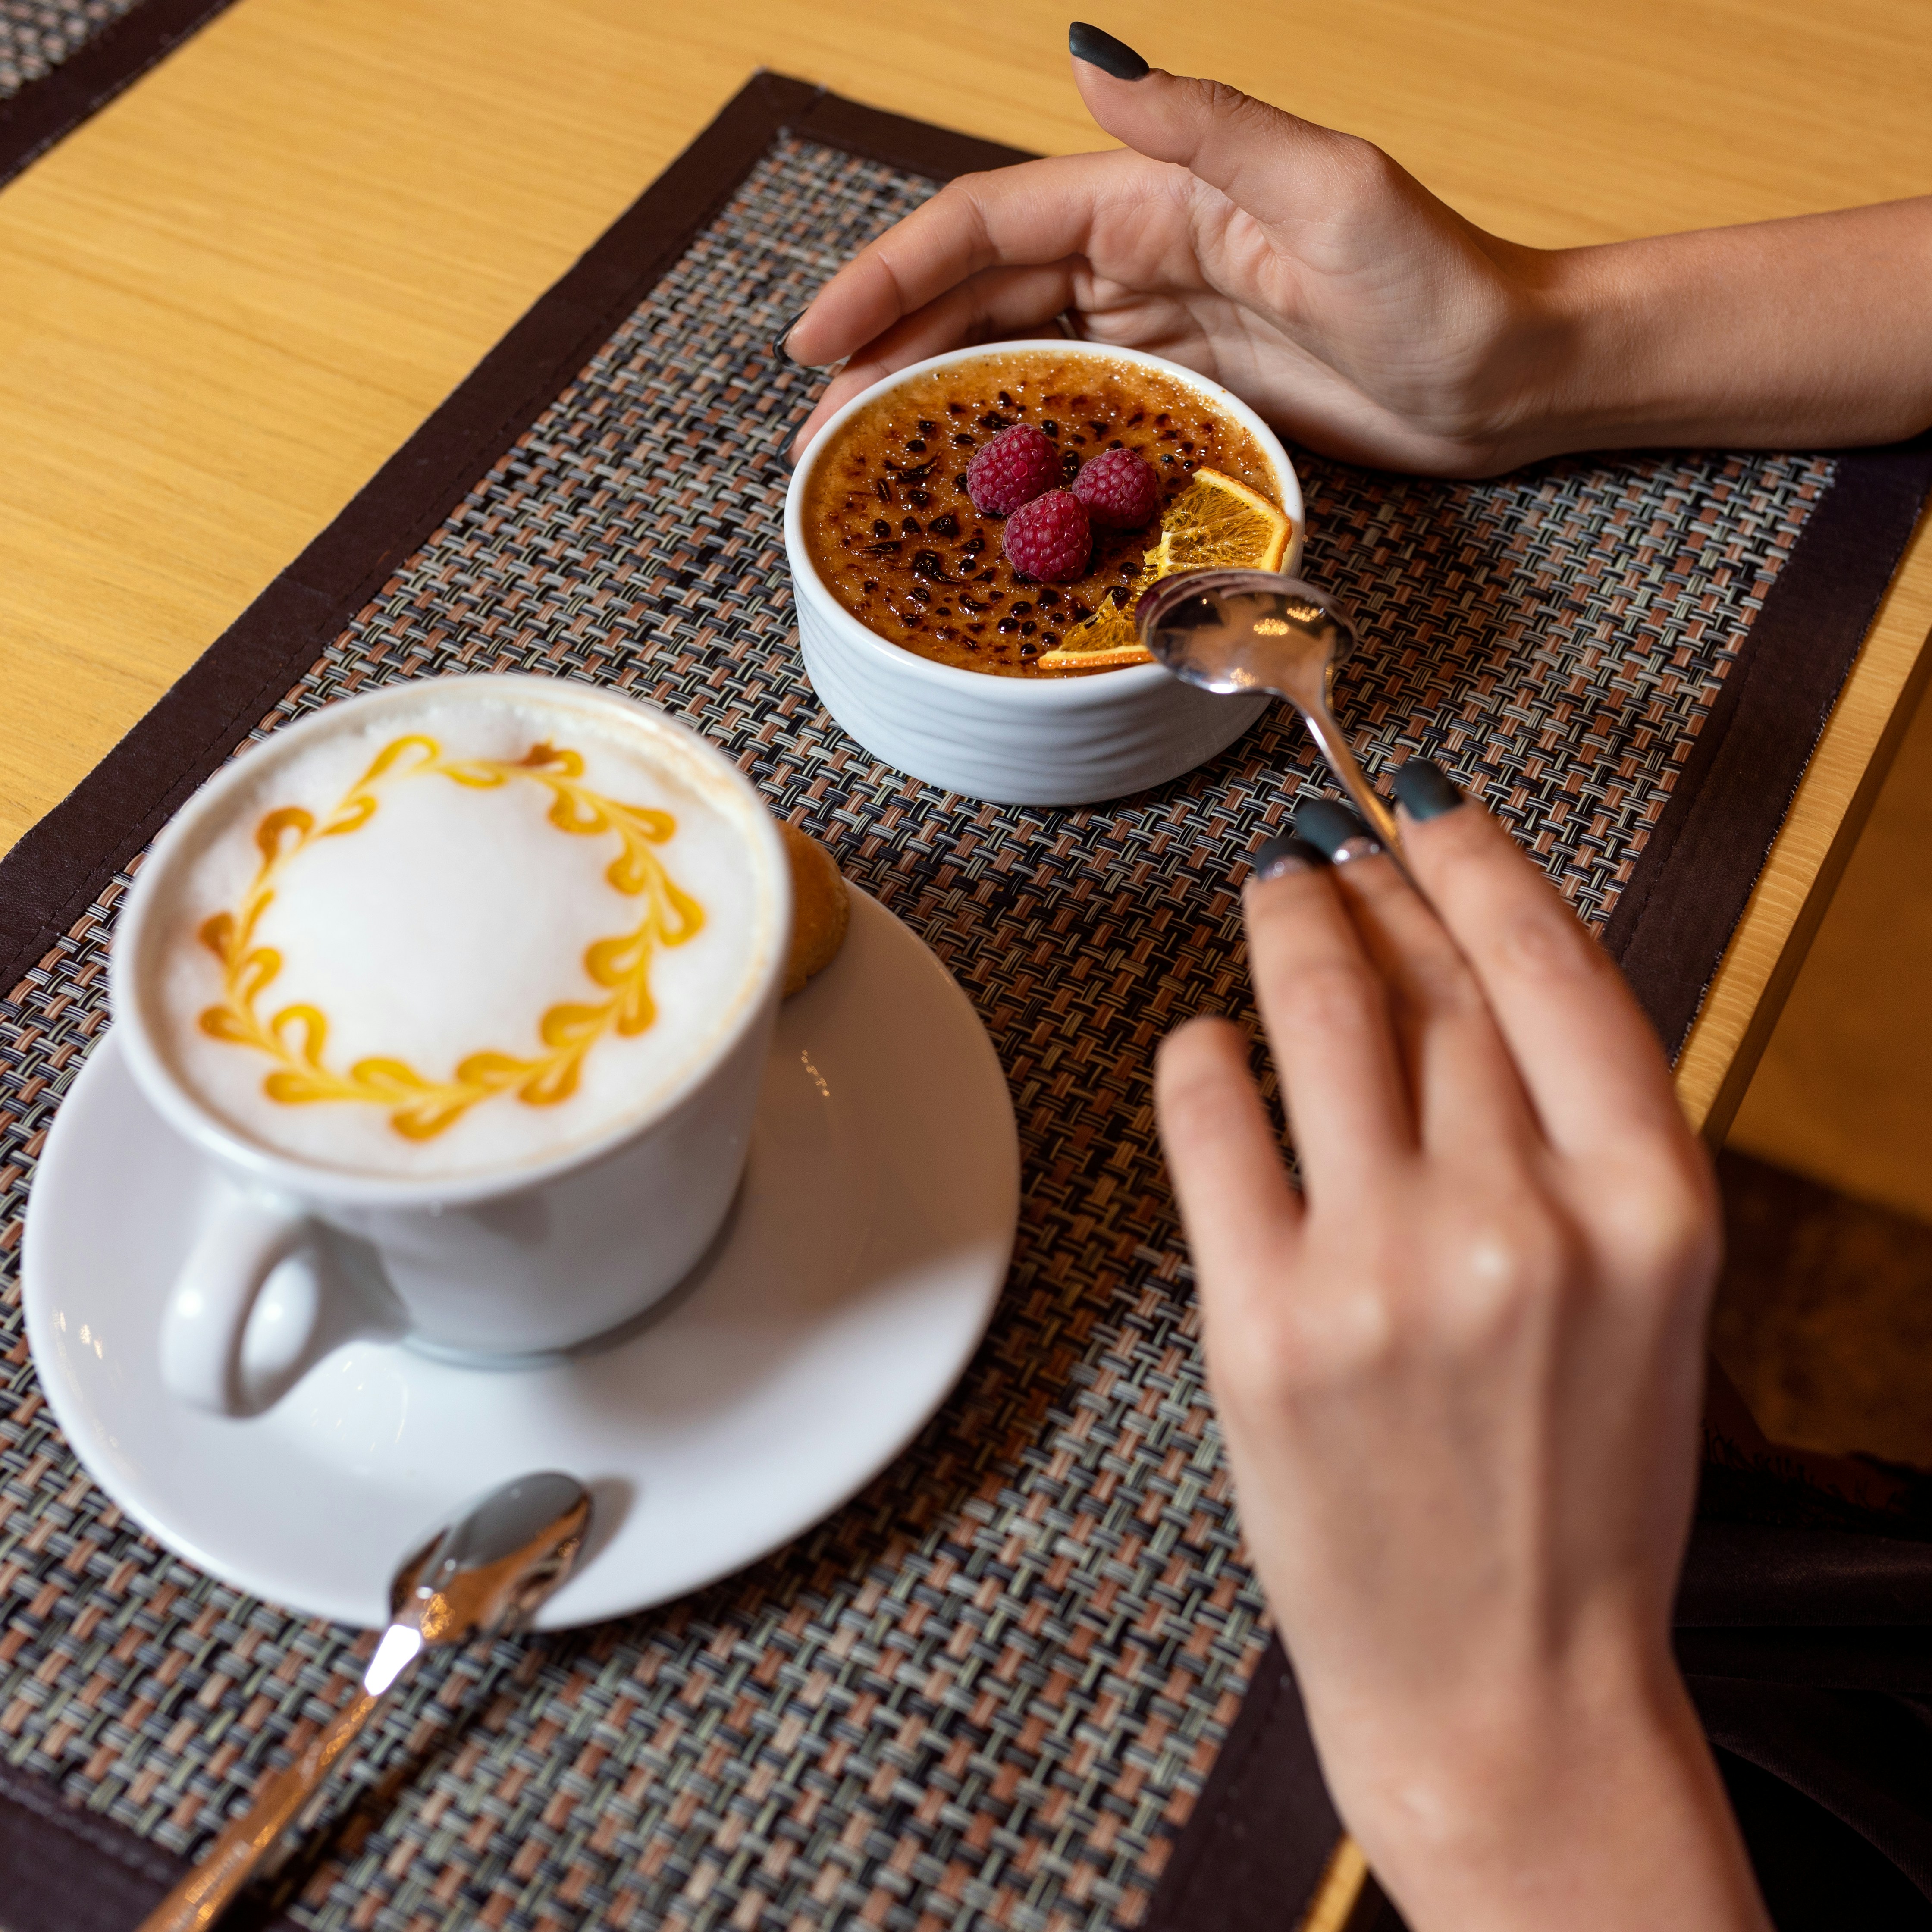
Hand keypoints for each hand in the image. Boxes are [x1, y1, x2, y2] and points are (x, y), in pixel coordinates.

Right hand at [786, 35, 1931, 473]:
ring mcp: (1157, 324)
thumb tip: (1083, 57)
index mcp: (1155, 192)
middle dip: (889, 351)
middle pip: (979, 293)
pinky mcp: (1181, 389)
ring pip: (1013, 354)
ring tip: (867, 462)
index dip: (893, 274)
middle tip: (821, 432)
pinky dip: (1012, 438)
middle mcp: (1141, 251)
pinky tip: (970, 478)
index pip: (989, 224)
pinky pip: (1073, 408)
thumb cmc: (1445, 283)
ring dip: (936, 400)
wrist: (1512, 376)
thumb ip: (1203, 126)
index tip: (819, 337)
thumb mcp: (1332, 189)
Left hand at [1154, 776, 1768, 1931]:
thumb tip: (1472, 966)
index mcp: (1653, 1207)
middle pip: (1433, 984)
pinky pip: (1214, 1126)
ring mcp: (1386, 1271)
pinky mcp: (1266, 1325)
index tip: (1434, 812)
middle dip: (1375, 892)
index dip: (1482, 864)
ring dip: (1288, 933)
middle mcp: (1526, 1221)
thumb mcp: (1647, 1299)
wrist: (1508, 1681)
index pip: (1555, 966)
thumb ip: (1579, 1136)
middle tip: (1336, 853)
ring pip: (1320, 1021)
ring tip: (1272, 894)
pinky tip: (1207, 1034)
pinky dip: (1202, 1057)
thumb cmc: (1582, 1490)